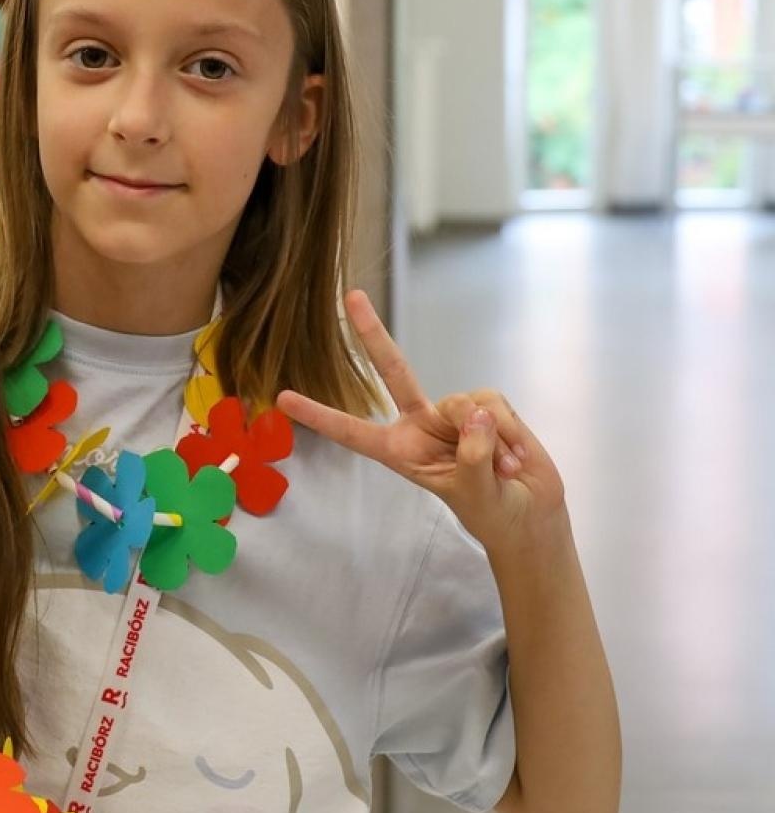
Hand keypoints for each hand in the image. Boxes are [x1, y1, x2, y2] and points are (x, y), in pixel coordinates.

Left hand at [276, 291, 565, 551]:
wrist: (531, 515)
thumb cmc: (492, 512)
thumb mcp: (473, 493)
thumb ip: (471, 456)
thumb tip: (474, 412)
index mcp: (400, 452)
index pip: (353, 432)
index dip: (319, 415)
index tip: (283, 398)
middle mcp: (420, 425)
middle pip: (393, 373)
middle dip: (373, 335)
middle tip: (352, 297)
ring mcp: (453, 414)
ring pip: (462, 401)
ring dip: (490, 437)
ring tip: (503, 468)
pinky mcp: (486, 406)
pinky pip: (492, 404)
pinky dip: (509, 431)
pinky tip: (516, 457)